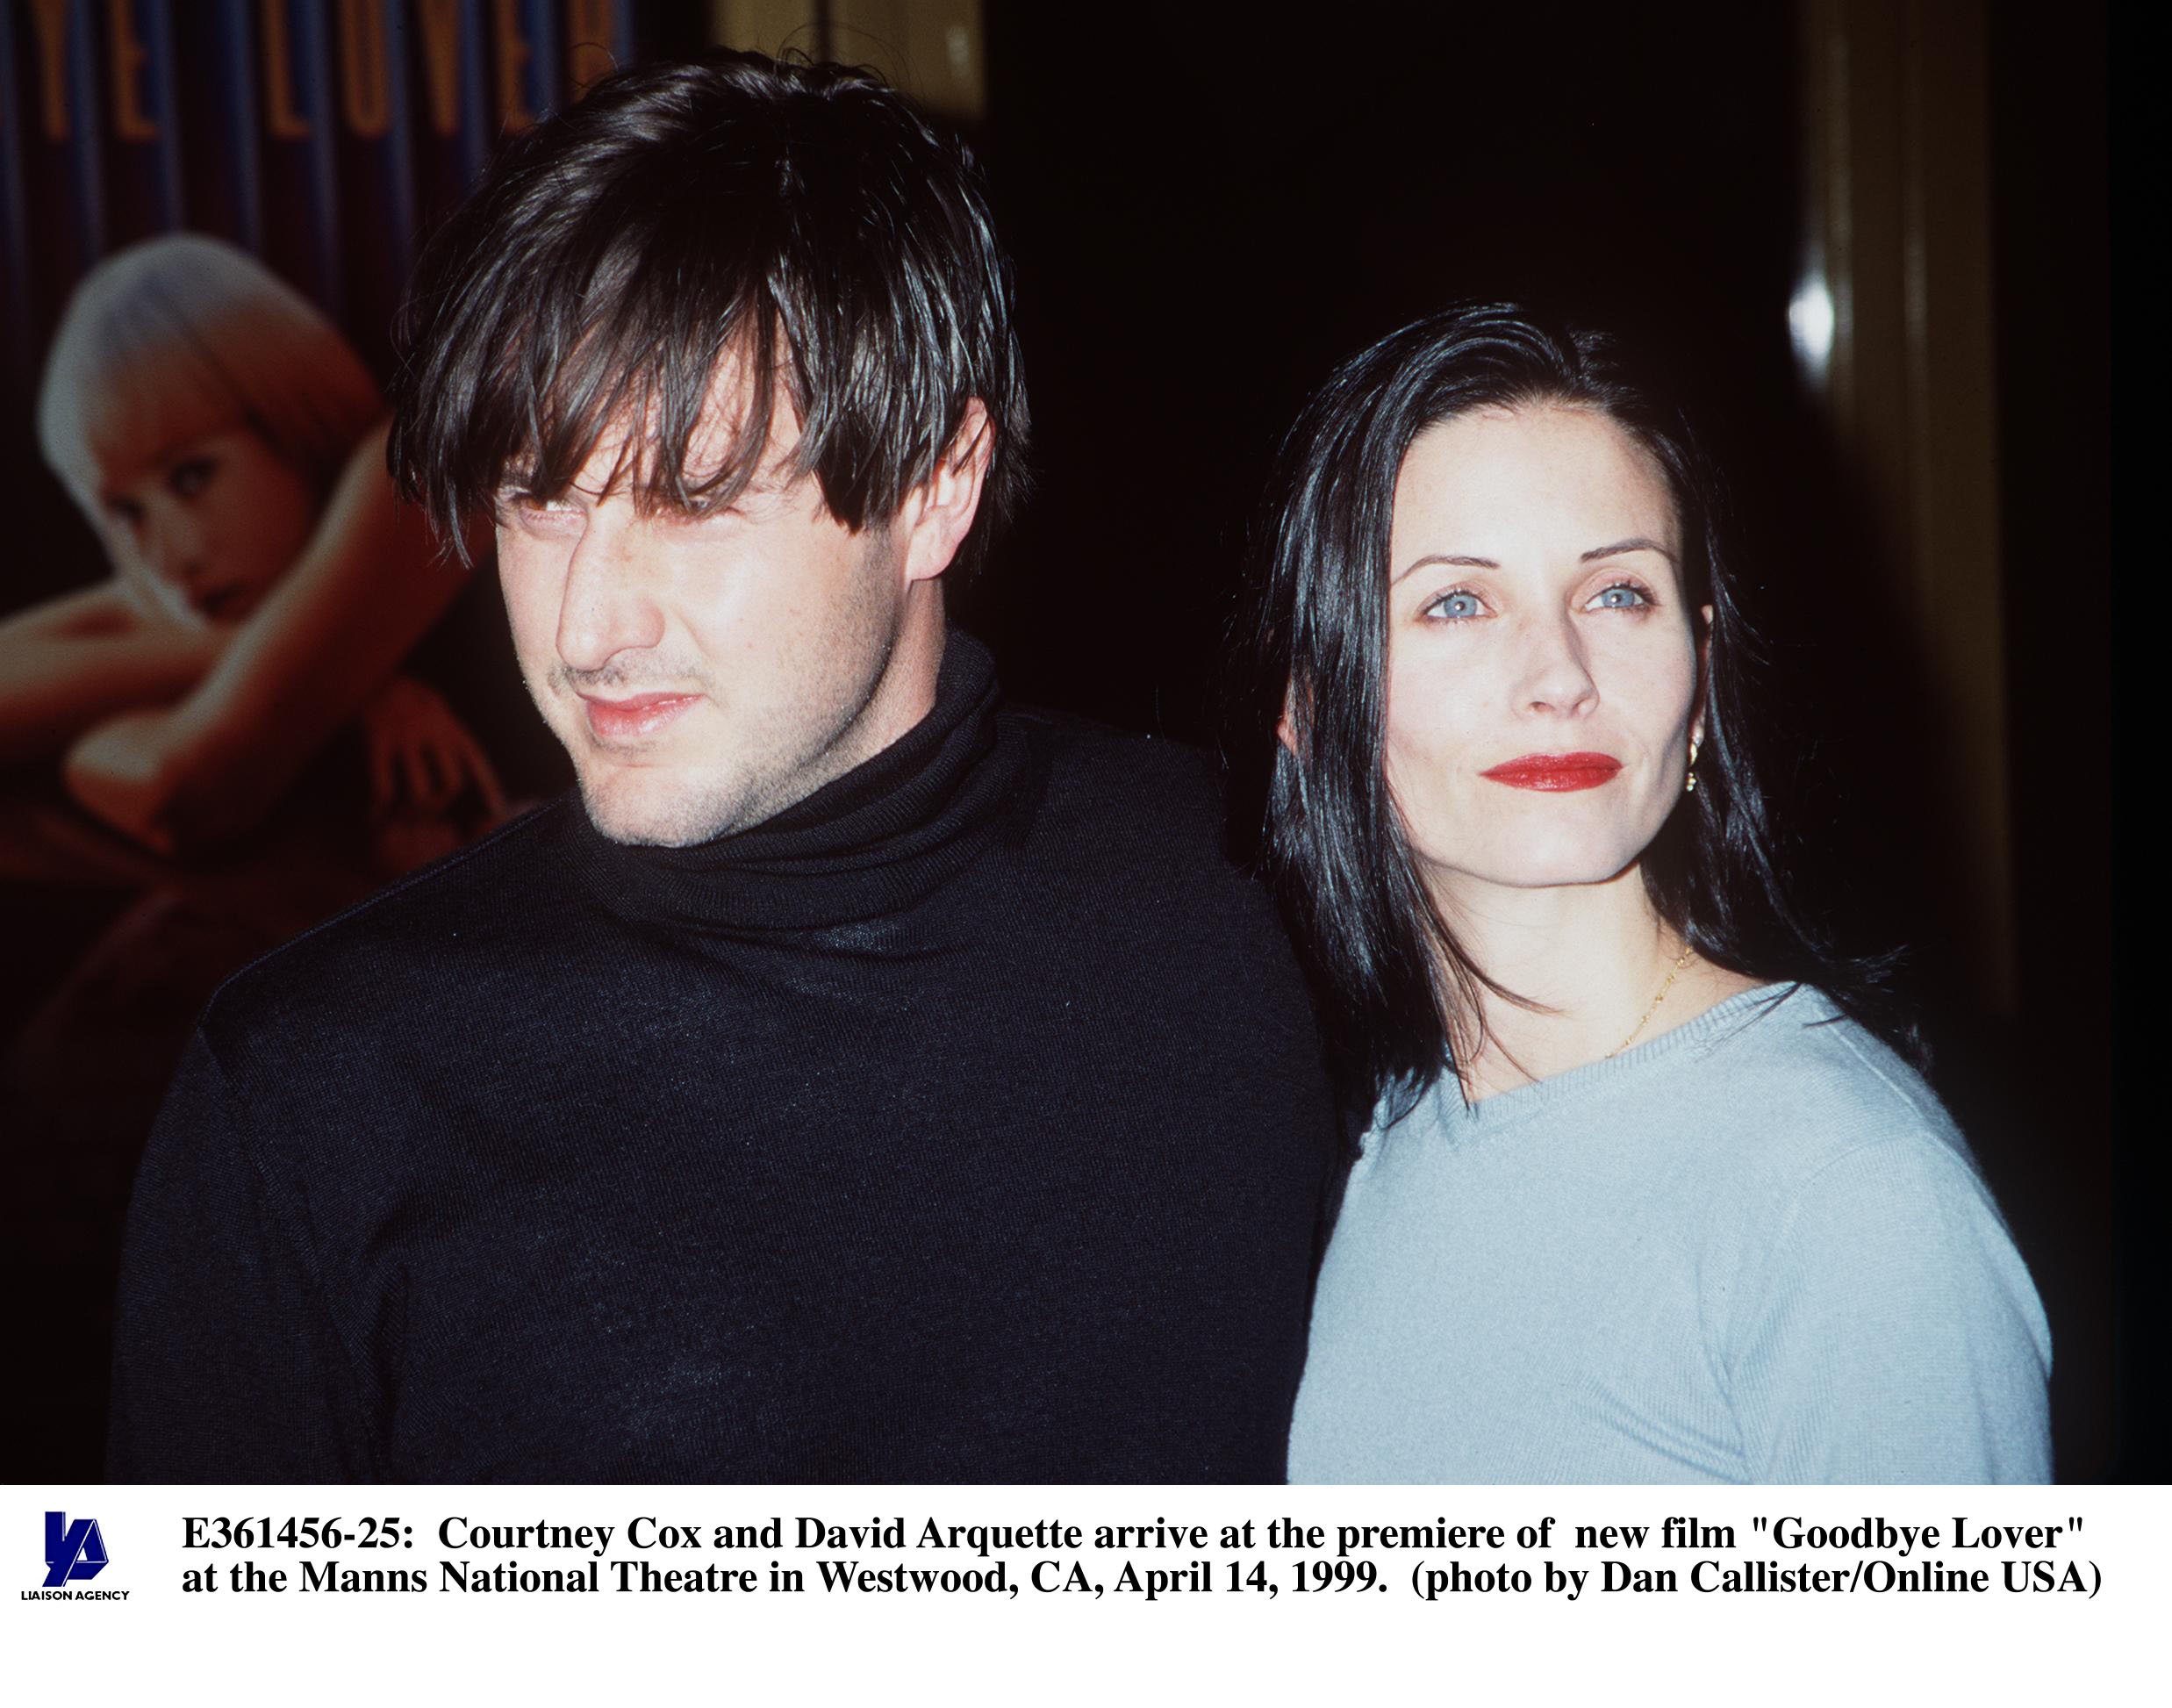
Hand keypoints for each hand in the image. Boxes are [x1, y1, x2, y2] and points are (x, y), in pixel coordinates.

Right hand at [359, 677, 505, 822]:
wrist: (366, 669)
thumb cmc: (403, 698)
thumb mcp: (435, 710)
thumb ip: (453, 738)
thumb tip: (474, 770)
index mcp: (449, 725)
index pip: (475, 762)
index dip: (488, 789)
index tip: (494, 811)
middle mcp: (433, 731)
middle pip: (452, 784)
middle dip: (440, 805)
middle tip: (425, 815)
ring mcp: (405, 736)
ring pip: (422, 793)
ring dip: (412, 811)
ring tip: (399, 816)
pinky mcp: (376, 741)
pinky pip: (384, 787)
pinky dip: (380, 807)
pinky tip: (374, 814)